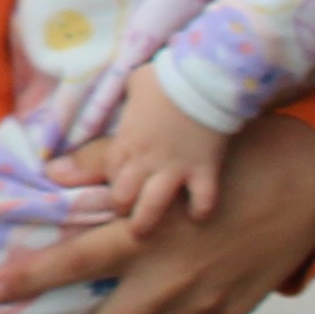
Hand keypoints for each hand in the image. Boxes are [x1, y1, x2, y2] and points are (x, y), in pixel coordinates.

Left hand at [0, 113, 314, 313]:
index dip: (23, 283)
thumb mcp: (164, 158)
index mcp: (142, 236)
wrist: (309, 186)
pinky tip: (153, 312)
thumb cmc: (229, 161)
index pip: (68, 266)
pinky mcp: (230, 311)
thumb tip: (52, 170)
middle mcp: (168, 278)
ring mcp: (202, 302)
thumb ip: (104, 164)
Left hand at [71, 91, 234, 240]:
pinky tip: (198, 216)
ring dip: (148, 221)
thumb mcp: (132, 87)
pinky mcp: (205, 170)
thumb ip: (123, 104)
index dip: (112, 185)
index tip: (119, 190)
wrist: (203, 80)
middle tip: (127, 218)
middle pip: (123, 196)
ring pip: (153, 205)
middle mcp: (145, 159)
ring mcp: (175, 167)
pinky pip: (202, 200)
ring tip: (144, 234)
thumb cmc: (166, 79)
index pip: (109, 174)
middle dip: (123, 209)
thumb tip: (115, 101)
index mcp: (126, 141)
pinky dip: (200, 211)